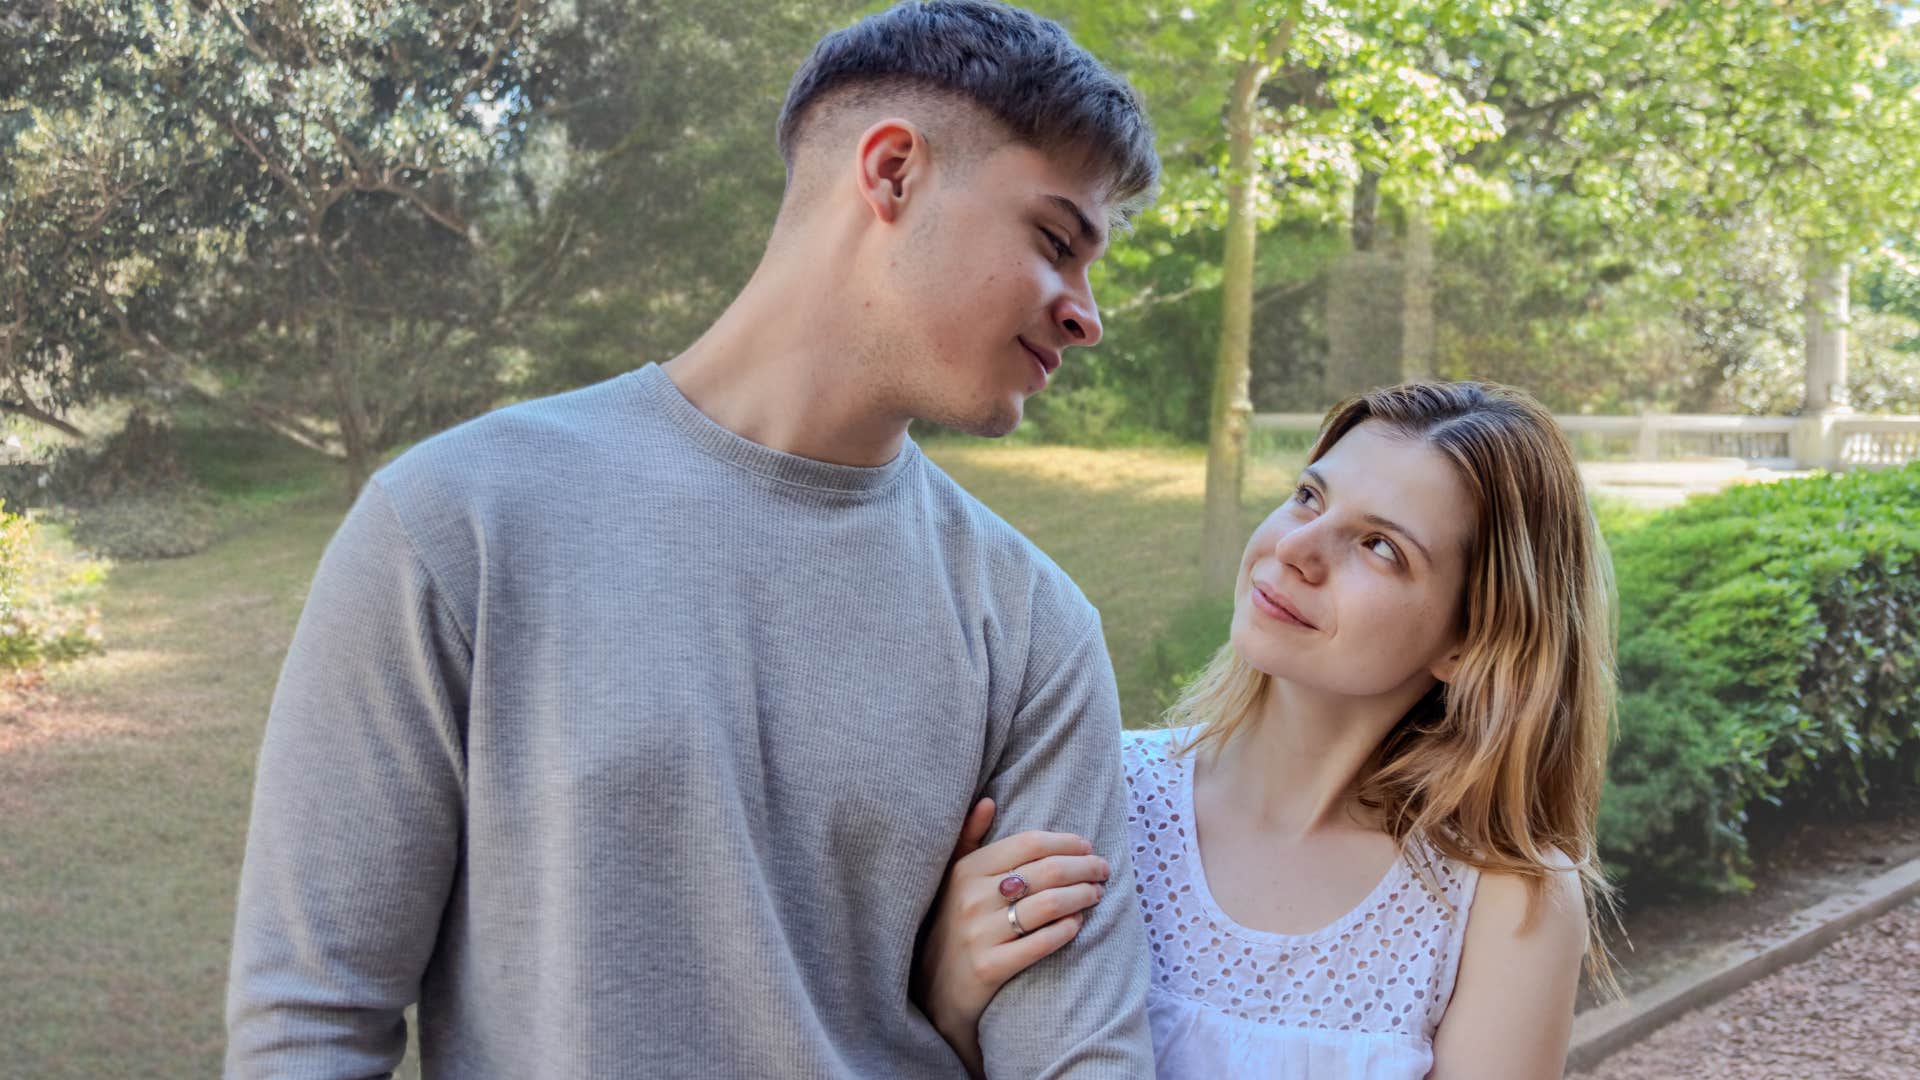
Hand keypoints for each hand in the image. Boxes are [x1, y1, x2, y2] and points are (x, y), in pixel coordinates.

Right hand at [914, 798, 1112, 1075]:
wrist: (935, 988)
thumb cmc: (952, 924)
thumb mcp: (952, 878)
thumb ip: (969, 838)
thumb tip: (987, 801)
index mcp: (966, 870)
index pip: (1028, 844)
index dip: (1065, 842)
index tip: (1087, 847)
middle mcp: (971, 898)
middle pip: (1045, 871)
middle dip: (1084, 868)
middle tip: (1103, 870)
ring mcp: (980, 934)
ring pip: (1048, 905)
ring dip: (1082, 896)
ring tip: (1096, 894)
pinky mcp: (990, 967)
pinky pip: (1041, 943)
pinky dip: (1066, 930)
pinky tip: (1078, 923)